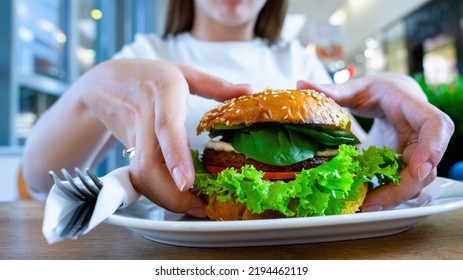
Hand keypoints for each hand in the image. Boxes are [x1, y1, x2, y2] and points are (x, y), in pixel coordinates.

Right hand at [24, 59, 250, 216]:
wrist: (105, 83)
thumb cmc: (149, 76)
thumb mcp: (183, 72)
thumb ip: (215, 84)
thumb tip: (249, 90)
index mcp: (163, 93)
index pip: (166, 127)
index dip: (175, 156)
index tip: (186, 183)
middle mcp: (145, 118)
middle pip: (148, 164)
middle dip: (170, 193)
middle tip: (198, 207)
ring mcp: (134, 138)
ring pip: (140, 176)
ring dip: (164, 198)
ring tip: (193, 207)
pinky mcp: (129, 152)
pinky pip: (140, 177)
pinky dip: (158, 193)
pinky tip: (177, 199)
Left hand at [297, 73, 454, 210]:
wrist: (395, 96)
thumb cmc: (381, 90)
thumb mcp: (358, 88)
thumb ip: (333, 90)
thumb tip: (301, 84)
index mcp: (414, 108)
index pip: (436, 127)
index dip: (432, 149)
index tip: (419, 170)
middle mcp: (423, 134)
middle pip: (426, 166)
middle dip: (402, 188)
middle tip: (371, 204)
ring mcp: (417, 152)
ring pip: (417, 181)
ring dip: (393, 197)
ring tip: (364, 207)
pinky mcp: (407, 164)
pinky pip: (402, 183)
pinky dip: (387, 194)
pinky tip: (366, 202)